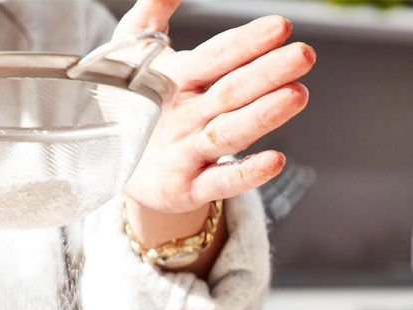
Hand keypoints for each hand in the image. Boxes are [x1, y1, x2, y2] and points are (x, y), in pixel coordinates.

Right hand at [115, 1, 313, 245]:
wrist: (109, 162)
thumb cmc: (134, 99)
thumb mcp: (135, 51)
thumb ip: (155, 11)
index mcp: (174, 79)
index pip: (215, 57)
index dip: (246, 42)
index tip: (282, 27)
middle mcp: (181, 115)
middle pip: (229, 92)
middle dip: (267, 73)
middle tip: (304, 55)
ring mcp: (182, 153)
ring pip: (228, 133)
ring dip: (263, 116)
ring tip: (298, 95)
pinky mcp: (185, 189)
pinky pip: (219, 182)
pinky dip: (246, 174)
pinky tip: (277, 161)